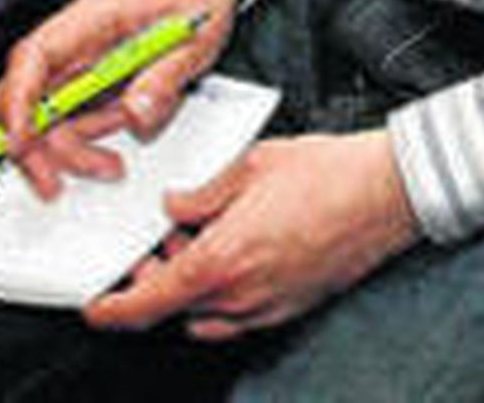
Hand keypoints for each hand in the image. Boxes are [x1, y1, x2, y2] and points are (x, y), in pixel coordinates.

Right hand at [0, 0, 234, 198]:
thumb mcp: (195, 36)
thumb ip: (165, 77)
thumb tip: (137, 116)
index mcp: (94, 16)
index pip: (35, 55)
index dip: (19, 101)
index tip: (20, 141)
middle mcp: (77, 38)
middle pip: (30, 95)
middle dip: (36, 147)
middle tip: (54, 184)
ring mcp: (82, 59)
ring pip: (50, 116)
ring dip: (74, 148)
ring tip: (114, 160)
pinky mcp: (92, 77)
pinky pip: (75, 116)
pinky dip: (91, 136)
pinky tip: (123, 131)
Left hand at [84, 130, 416, 340]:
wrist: (388, 191)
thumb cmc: (329, 173)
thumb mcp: (252, 164)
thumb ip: (203, 191)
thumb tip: (174, 206)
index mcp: (220, 261)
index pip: (145, 304)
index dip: (111, 310)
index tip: (95, 304)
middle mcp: (239, 297)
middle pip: (171, 312)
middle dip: (152, 285)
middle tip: (154, 247)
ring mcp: (267, 308)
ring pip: (204, 318)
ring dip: (187, 291)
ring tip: (196, 244)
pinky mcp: (291, 308)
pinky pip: (238, 318)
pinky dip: (221, 296)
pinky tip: (234, 255)